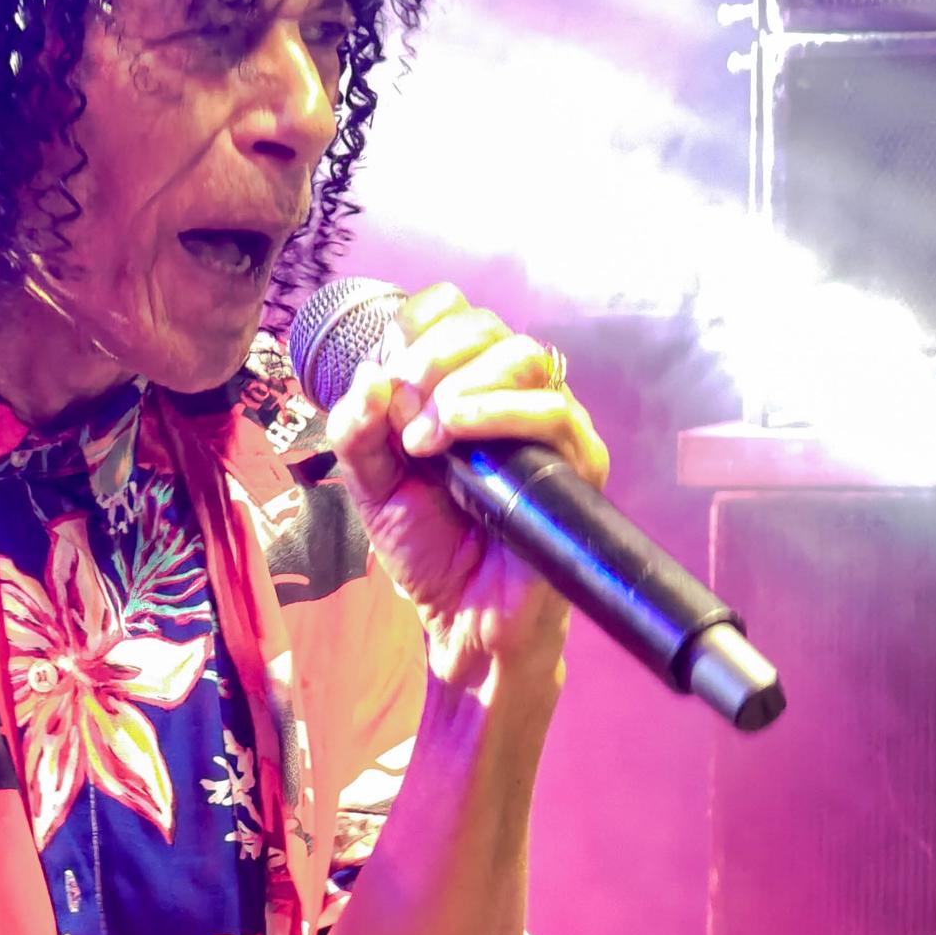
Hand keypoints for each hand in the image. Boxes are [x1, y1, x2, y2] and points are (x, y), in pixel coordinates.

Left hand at [322, 282, 610, 697]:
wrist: (463, 618)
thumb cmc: (428, 549)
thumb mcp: (373, 487)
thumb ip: (358, 434)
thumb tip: (368, 376)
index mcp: (465, 389)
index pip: (458, 317)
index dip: (423, 324)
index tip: (391, 364)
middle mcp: (512, 398)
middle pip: (491, 329)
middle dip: (436, 355)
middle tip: (403, 404)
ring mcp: (550, 428)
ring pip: (526, 359)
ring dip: (464, 383)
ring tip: (425, 434)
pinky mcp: (577, 463)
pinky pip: (553, 413)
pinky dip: (499, 411)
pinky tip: (457, 430)